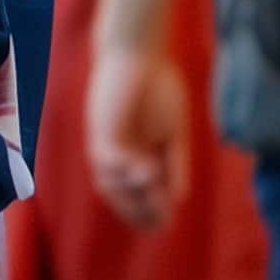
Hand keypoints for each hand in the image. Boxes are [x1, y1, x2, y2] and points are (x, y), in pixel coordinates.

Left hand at [86, 37, 190, 231]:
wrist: (142, 54)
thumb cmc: (160, 88)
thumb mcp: (173, 133)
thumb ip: (174, 164)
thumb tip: (179, 198)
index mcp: (136, 157)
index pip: (135, 196)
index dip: (148, 214)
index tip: (164, 225)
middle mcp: (117, 155)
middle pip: (120, 196)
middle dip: (139, 212)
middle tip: (161, 220)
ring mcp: (108, 143)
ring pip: (109, 183)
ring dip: (132, 195)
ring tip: (156, 191)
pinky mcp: (100, 129)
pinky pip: (107, 158)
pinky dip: (123, 170)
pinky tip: (145, 169)